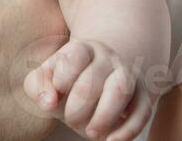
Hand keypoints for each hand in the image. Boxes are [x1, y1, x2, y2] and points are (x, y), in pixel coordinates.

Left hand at [25, 39, 153, 139]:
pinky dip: (128, 130)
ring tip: (91, 132)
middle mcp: (107, 59)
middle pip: (94, 78)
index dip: (63, 76)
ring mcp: (128, 76)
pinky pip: (142, 112)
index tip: (58, 90)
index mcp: (82, 49)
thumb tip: (48, 102)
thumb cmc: (68, 81)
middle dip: (78, 106)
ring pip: (121, 89)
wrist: (103, 74)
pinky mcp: (143, 98)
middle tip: (71, 120)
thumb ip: (38, 86)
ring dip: (104, 115)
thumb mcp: (48, 78)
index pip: (75, 54)